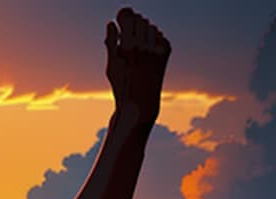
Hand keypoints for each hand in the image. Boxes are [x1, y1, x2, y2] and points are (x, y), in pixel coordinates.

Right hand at [106, 7, 170, 125]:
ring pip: (150, 26)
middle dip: (133, 23)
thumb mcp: (111, 66)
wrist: (142, 104)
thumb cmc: (122, 87)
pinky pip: (158, 35)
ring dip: (142, 32)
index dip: (123, 15)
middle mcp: (145, 46)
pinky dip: (152, 40)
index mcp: (128, 48)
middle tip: (126, 30)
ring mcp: (158, 48)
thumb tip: (111, 23)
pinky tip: (146, 52)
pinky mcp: (166, 51)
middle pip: (140, 19)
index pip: (128, 16)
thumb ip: (111, 43)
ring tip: (136, 46)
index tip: (119, 18)